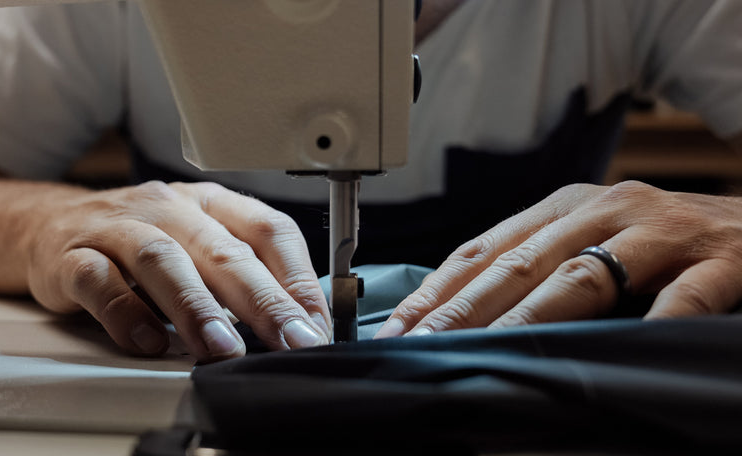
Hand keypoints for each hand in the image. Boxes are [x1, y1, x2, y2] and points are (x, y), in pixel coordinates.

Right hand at [28, 181, 330, 361]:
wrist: (50, 225)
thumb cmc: (141, 241)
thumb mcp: (200, 245)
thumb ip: (244, 276)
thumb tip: (299, 323)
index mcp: (212, 204)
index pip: (268, 230)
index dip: (298, 277)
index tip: (316, 323)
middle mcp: (170, 208)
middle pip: (224, 250)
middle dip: (263, 301)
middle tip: (290, 340)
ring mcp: (119, 228)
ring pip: (163, 260)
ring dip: (196, 307)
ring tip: (222, 348)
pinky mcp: (72, 256)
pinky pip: (99, 281)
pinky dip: (124, 312)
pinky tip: (146, 342)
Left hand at [376, 181, 741, 337]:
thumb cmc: (658, 243)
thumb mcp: (588, 240)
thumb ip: (536, 266)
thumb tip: (461, 313)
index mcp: (563, 207)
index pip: (484, 250)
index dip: (438, 290)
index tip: (400, 328)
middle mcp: (603, 210)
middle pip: (521, 265)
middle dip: (466, 311)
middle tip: (425, 346)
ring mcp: (660, 232)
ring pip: (585, 277)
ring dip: (533, 319)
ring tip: (492, 352)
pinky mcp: (719, 258)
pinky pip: (685, 294)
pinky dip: (655, 319)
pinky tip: (623, 346)